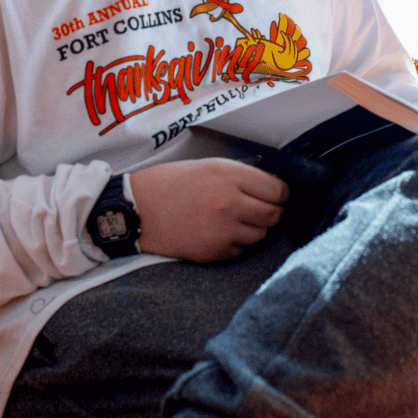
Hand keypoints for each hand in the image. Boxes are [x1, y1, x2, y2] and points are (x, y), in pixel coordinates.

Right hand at [129, 159, 289, 261]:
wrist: (137, 210)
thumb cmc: (169, 184)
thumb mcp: (207, 166)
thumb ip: (239, 174)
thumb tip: (269, 184)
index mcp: (229, 175)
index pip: (278, 190)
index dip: (279, 193)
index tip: (275, 194)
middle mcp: (231, 203)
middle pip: (274, 214)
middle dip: (271, 211)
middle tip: (259, 208)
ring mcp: (224, 230)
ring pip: (262, 234)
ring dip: (254, 228)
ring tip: (235, 220)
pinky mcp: (215, 252)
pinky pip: (242, 250)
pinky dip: (236, 243)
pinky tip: (220, 232)